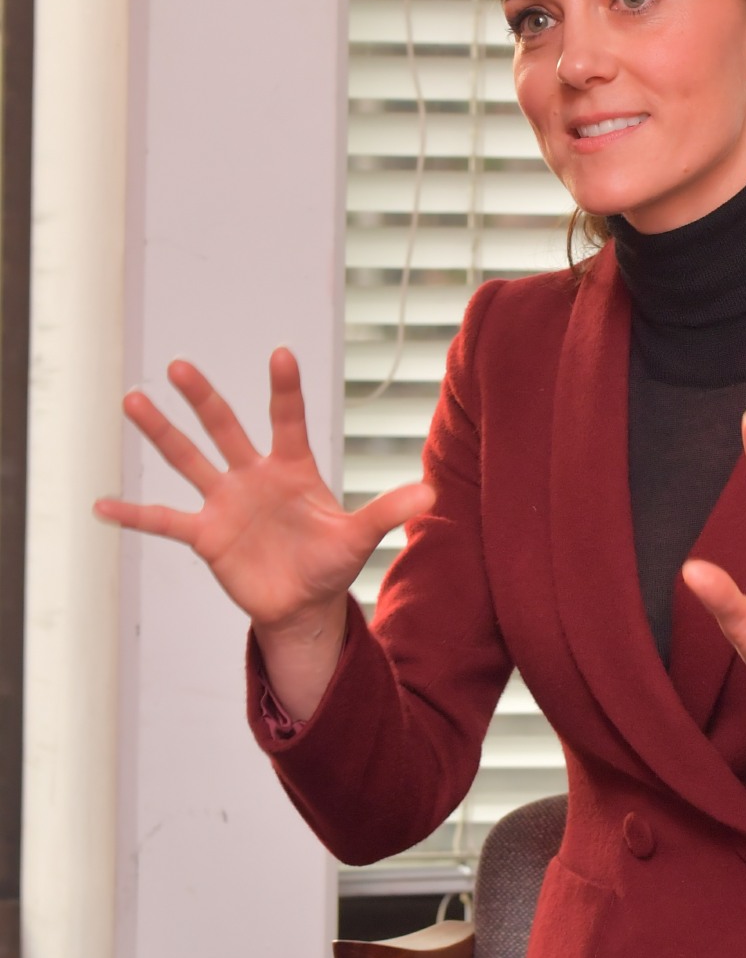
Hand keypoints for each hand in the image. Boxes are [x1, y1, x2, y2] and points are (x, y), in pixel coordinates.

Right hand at [94, 350, 432, 714]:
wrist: (304, 603)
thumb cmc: (331, 562)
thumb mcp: (360, 537)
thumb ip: (388, 512)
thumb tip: (431, 493)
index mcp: (292, 468)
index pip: (288, 419)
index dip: (284, 389)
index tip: (281, 354)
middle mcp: (253, 476)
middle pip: (225, 428)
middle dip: (203, 399)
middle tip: (180, 366)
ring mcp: (225, 503)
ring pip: (188, 460)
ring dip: (161, 434)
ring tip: (133, 400)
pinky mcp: (206, 536)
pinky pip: (164, 521)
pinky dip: (135, 515)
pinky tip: (102, 505)